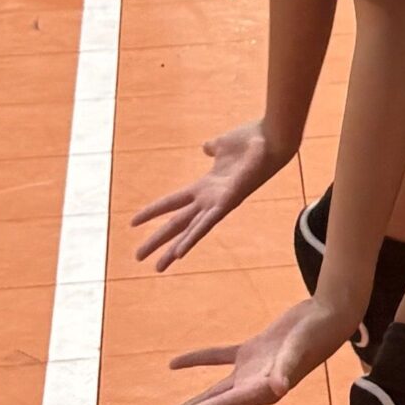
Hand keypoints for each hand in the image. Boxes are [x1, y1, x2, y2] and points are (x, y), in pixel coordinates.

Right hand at [131, 119, 289, 268]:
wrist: (271, 138)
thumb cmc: (252, 141)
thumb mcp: (223, 145)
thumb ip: (212, 149)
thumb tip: (207, 148)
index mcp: (206, 186)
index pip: (172, 202)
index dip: (153, 211)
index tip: (133, 223)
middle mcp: (210, 199)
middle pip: (177, 223)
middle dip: (158, 240)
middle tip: (138, 257)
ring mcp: (219, 203)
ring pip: (189, 230)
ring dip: (172, 249)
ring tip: (157, 267)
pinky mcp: (228, 202)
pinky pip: (207, 224)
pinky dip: (193, 237)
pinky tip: (180, 253)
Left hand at [151, 297, 355, 404]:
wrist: (330, 316)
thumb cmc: (316, 334)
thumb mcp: (299, 350)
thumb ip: (287, 369)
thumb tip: (278, 389)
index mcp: (260, 391)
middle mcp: (252, 388)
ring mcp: (251, 371)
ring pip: (210, 394)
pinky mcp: (252, 353)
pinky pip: (218, 359)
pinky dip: (197, 361)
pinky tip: (174, 365)